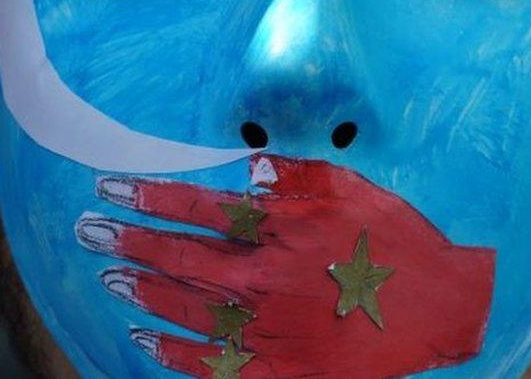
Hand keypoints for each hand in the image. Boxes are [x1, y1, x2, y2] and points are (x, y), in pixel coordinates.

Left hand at [76, 155, 494, 377]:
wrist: (438, 305)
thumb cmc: (397, 242)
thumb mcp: (353, 190)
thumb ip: (295, 177)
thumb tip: (244, 170)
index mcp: (280, 231)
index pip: (199, 210)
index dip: (152, 197)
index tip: (114, 189)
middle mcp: (263, 280)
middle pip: (181, 259)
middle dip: (130, 241)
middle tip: (92, 231)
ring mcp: (268, 328)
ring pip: (188, 308)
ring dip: (144, 289)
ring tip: (111, 275)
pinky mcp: (281, 366)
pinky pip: (214, 364)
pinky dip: (175, 352)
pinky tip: (148, 338)